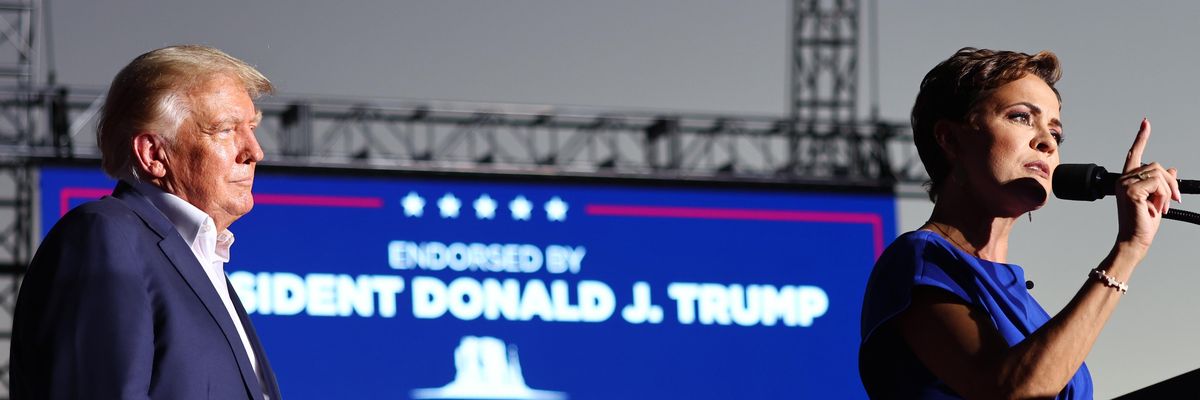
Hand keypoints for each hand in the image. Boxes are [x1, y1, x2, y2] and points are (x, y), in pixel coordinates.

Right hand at [1114, 118, 1180, 254]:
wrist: (1135, 240)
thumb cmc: (1143, 222)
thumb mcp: (1158, 199)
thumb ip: (1162, 183)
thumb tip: (1172, 169)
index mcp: (1127, 180)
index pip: (1134, 154)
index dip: (1141, 137)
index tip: (1145, 122)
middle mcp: (1123, 180)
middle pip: (1156, 165)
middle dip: (1170, 183)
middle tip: (1173, 200)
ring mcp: (1125, 184)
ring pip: (1159, 174)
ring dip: (1167, 191)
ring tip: (1162, 206)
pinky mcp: (1131, 191)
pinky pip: (1158, 183)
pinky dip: (1163, 196)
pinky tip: (1157, 207)